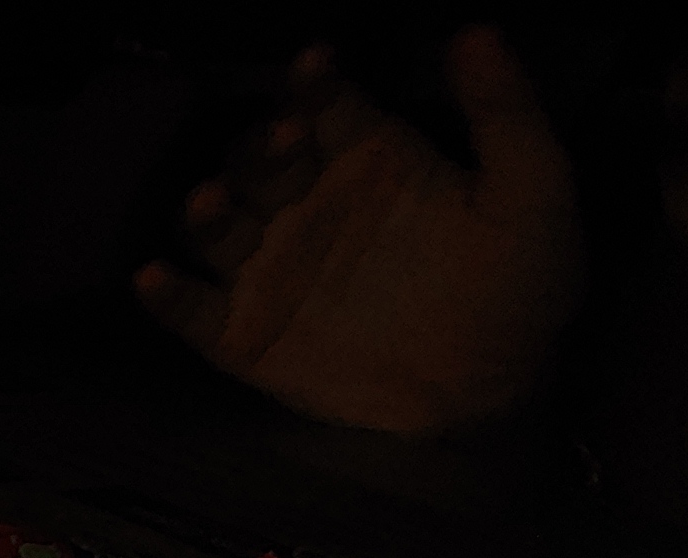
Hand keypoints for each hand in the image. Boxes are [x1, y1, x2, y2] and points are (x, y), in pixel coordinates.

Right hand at [136, 28, 583, 435]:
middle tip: (285, 140)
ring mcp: (269, 270)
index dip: (314, 84)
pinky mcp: (244, 335)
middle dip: (263, 148)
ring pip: (217, 228)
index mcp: (366, 160)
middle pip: (260, 162)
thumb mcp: (533, 192)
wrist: (492, 392)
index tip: (314, 64)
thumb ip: (507, 114)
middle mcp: (306, 205)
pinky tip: (154, 279)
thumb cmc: (517, 285)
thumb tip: (477, 34)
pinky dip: (168, 297)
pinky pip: (193, 312)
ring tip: (210, 201)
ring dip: (207, 211)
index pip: (325, 108)